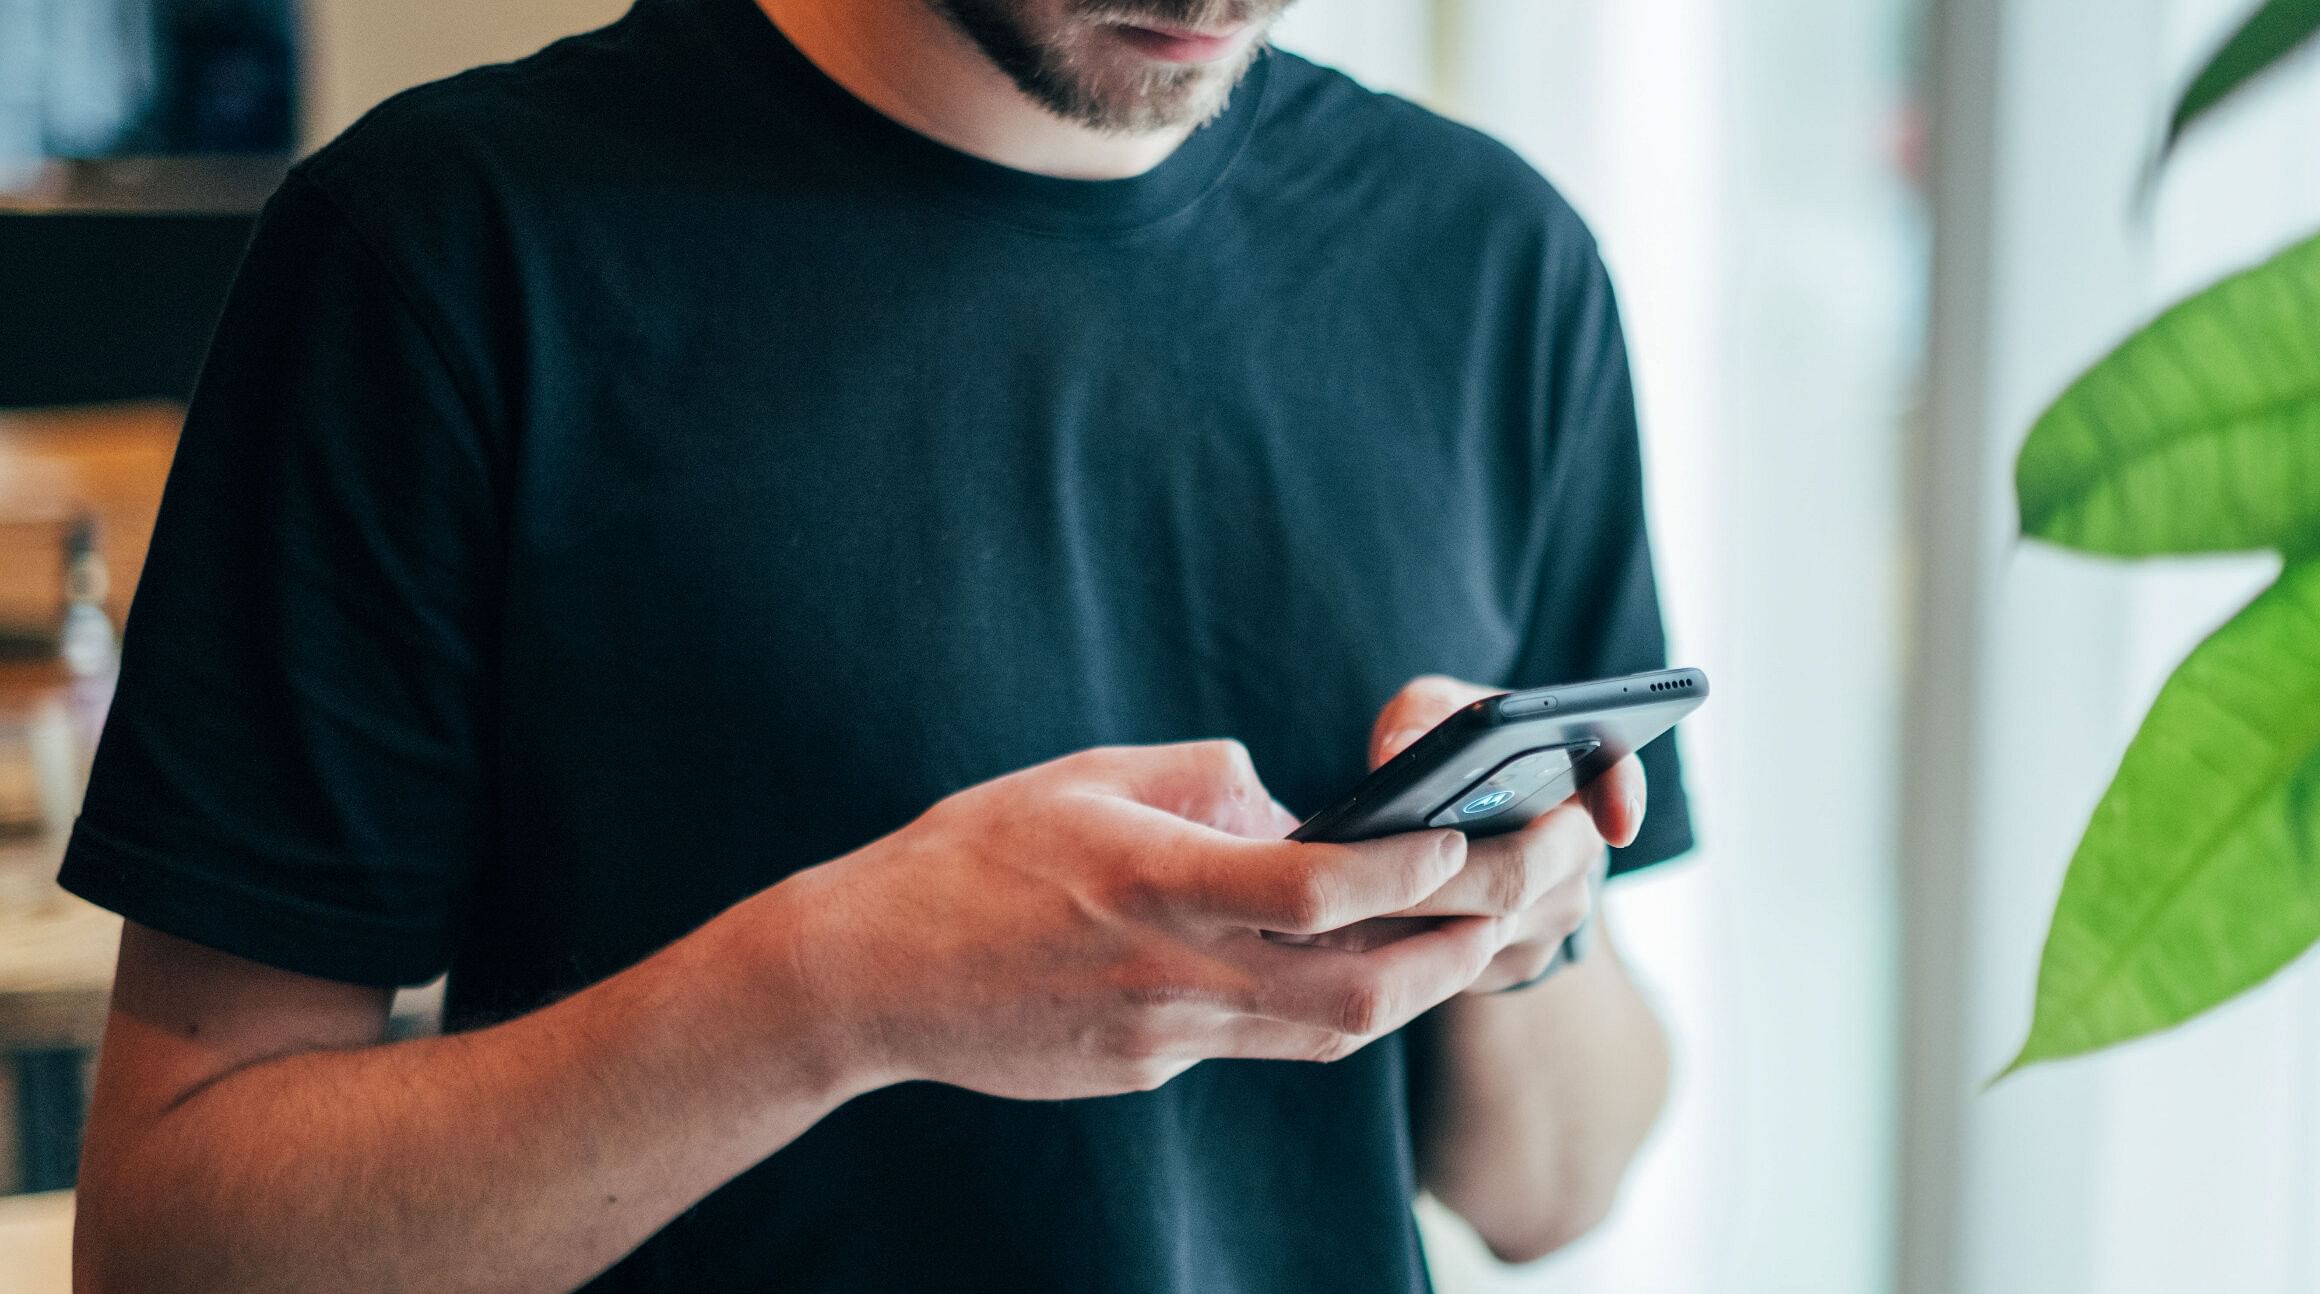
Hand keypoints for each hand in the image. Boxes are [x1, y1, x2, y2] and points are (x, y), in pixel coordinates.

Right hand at [773, 740, 1511, 1099]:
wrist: (869, 976)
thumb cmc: (969, 855)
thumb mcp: (1085, 777)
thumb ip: (1202, 782)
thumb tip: (1288, 802)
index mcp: (1158, 884)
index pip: (1322, 889)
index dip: (1412, 868)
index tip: (1467, 833)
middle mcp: (1175, 974)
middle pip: (1360, 993)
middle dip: (1458, 949)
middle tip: (1521, 897)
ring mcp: (1165, 1039)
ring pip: (1329, 1037)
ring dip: (1414, 989)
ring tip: (1469, 936)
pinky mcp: (1149, 1071)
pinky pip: (1264, 1045)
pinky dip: (1324, 1008)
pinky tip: (1352, 969)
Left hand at [1332, 675, 1646, 992]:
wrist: (1452, 824)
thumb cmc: (1446, 753)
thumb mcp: (1432, 713)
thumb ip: (1421, 717)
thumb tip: (1400, 754)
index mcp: (1574, 773)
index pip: (1616, 776)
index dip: (1622, 798)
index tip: (1616, 824)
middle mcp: (1577, 849)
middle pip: (1519, 873)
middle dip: (1439, 875)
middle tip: (1365, 871)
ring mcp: (1553, 915)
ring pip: (1485, 928)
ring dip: (1412, 916)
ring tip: (1339, 899)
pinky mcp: (1516, 963)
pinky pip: (1462, 965)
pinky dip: (1405, 947)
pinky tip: (1351, 931)